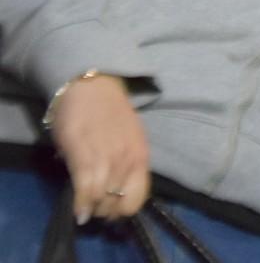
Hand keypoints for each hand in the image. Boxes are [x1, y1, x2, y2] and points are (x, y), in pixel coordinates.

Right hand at [51, 74, 149, 222]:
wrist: (91, 87)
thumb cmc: (109, 113)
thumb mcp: (127, 140)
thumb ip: (124, 163)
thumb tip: (113, 189)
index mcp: (140, 155)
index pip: (139, 196)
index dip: (125, 210)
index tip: (113, 212)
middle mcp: (127, 159)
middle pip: (118, 201)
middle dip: (107, 211)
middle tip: (97, 210)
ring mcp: (107, 157)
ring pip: (102, 198)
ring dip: (93, 209)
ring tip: (86, 210)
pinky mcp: (83, 155)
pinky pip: (84, 189)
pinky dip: (80, 203)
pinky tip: (77, 211)